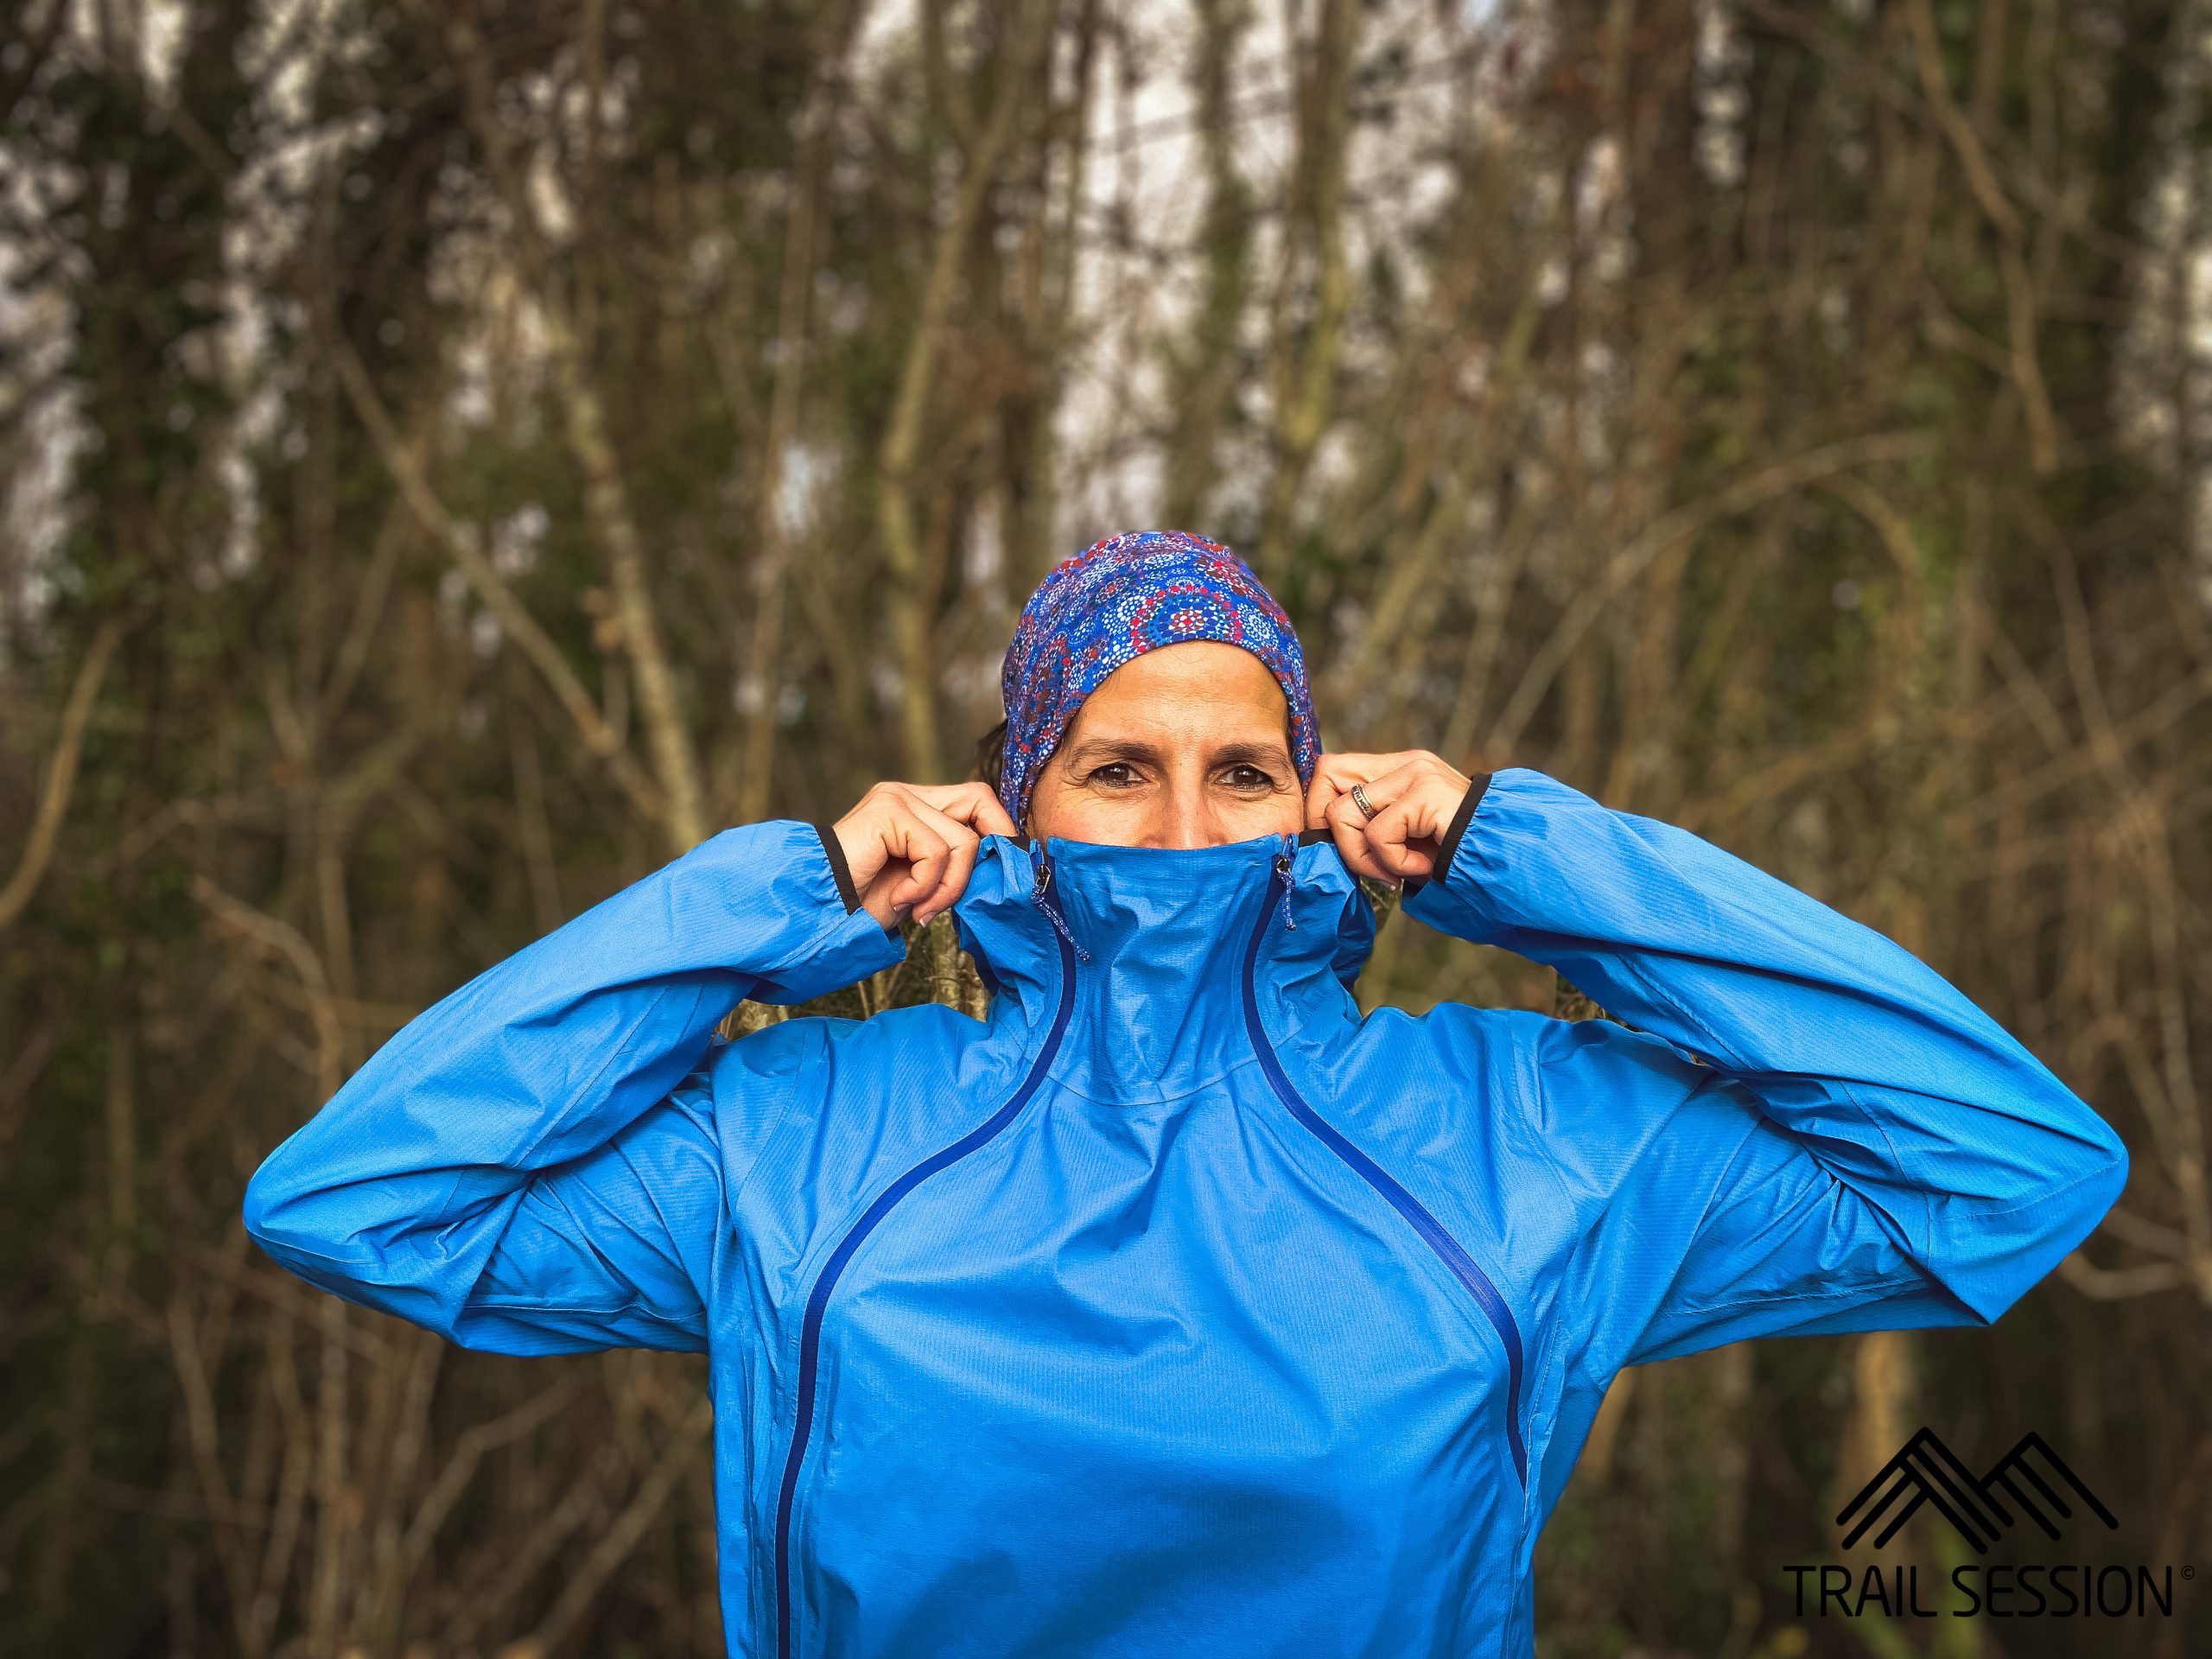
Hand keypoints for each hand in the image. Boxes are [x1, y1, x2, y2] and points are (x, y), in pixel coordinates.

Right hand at [831, 782, 1019, 929]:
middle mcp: (906, 795)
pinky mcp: (889, 812)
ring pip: (963, 839)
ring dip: (948, 887)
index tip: (994, 874)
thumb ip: (954, 863)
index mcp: (915, 806)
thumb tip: (1003, 860)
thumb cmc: (866, 904)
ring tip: (920, 910)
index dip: (998, 830)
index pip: (976, 800)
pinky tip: (900, 900)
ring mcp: (897, 798)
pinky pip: (937, 851)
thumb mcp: (924, 882)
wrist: (823, 914)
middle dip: (987, 851)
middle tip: (965, 893)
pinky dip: (926, 886)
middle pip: (979, 799)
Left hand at [1305, 751, 1473, 885]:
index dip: (1321, 809)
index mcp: (1402, 769)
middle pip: (1326, 776)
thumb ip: (1373, 829)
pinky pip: (1377, 836)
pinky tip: (1424, 867)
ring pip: (1343, 814)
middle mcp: (1407, 764)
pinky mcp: (1426, 793)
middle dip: (1335, 833)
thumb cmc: (1462, 860)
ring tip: (1404, 869)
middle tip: (1371, 865)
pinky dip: (1394, 864)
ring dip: (1366, 858)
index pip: (1331, 769)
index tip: (1346, 849)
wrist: (1515, 863)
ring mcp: (1417, 774)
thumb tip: (1321, 838)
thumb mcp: (1409, 839)